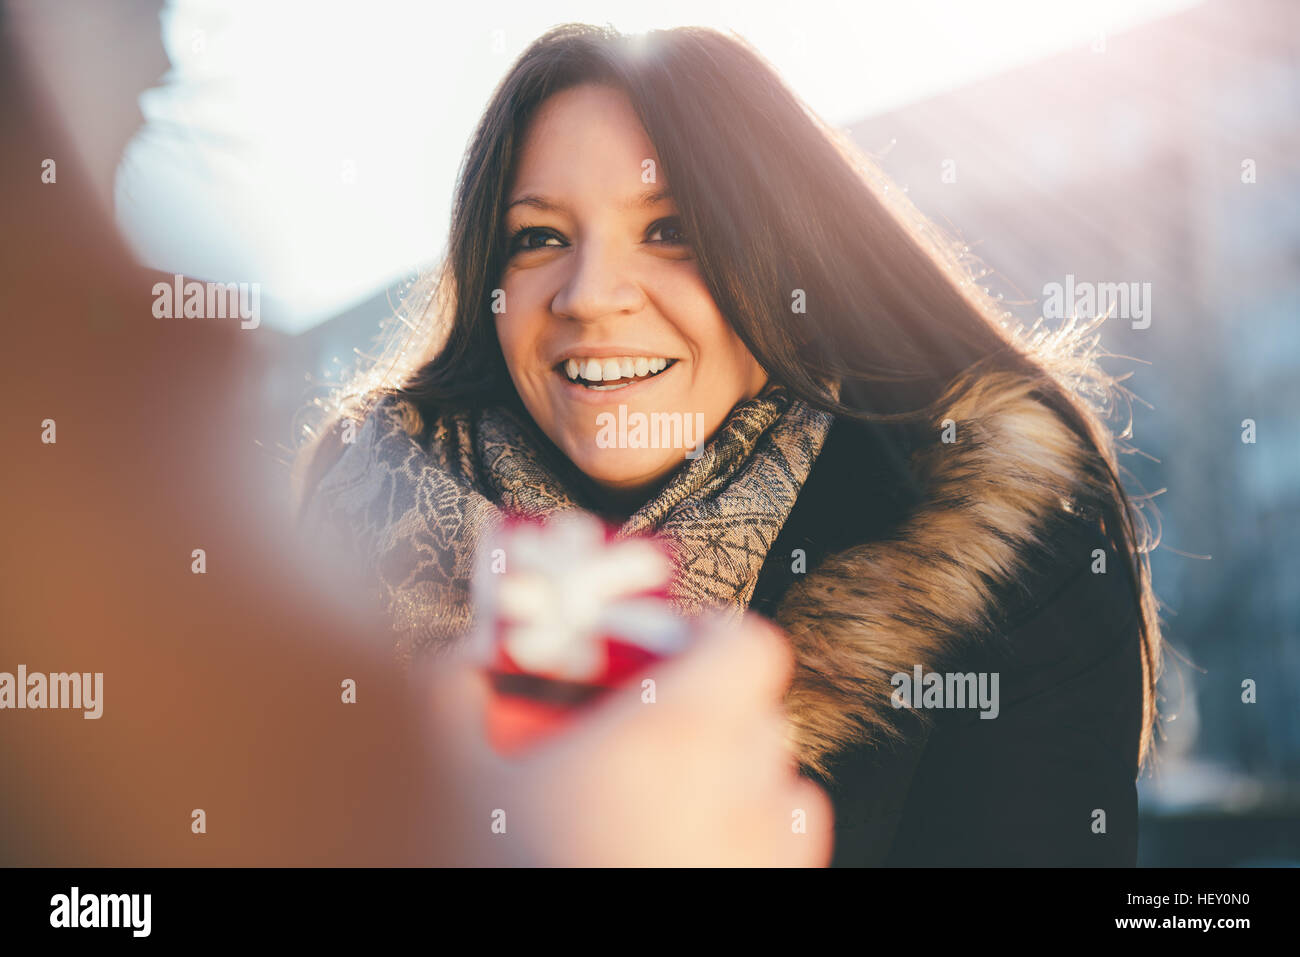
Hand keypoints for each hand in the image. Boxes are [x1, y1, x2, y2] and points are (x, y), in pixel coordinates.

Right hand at [421, 611, 833, 865]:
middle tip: (648, 719)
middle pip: (760, 711)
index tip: (671, 641)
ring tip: (672, 790)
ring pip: (782, 783)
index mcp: (668, 743)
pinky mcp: (762, 897)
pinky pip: (788, 848)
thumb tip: (452, 668)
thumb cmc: (510, 869)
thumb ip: (451, 701)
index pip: (746, 646)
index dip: (710, 632)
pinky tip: (692, 846)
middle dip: (709, 704)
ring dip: (738, 770)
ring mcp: (756, 861)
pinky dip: (756, 832)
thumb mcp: (453, 784)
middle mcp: (733, 799)